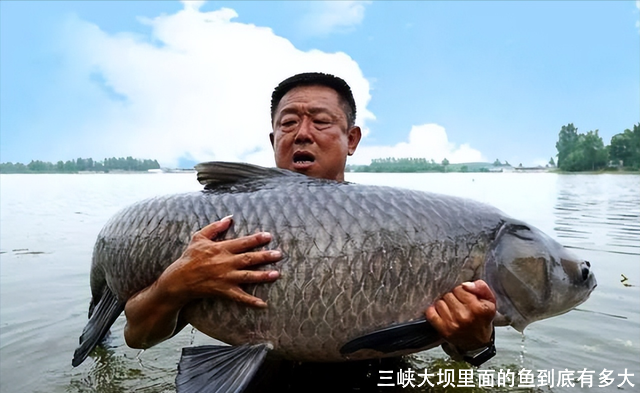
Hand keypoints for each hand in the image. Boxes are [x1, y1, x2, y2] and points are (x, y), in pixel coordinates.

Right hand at [158, 216, 282, 307]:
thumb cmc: (190, 257)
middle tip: (279, 254)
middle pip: (248, 259)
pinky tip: (263, 304)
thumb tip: (229, 218)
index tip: (269, 236)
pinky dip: (251, 301)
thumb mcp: (199, 237)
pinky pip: (239, 297)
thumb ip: (215, 227)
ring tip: (276, 274)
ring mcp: (225, 278)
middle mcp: (225, 263)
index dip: (256, 239)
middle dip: (265, 256)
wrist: (179, 280)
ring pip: (247, 277)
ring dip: (262, 276)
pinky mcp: (223, 291)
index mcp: (221, 249)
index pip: (242, 242)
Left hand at [425, 280, 495, 351]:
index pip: (460, 288)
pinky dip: (433, 310)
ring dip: (444, 304)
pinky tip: (441, 312)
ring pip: (440, 302)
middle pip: (449, 294)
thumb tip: (466, 284)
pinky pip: (430, 313)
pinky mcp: (443, 330)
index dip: (461, 291)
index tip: (464, 297)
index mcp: (478, 308)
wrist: (477, 342)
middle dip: (453, 297)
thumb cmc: (482, 319)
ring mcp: (453, 323)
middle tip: (458, 304)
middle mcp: (465, 316)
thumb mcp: (490, 302)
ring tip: (452, 309)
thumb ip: (481, 288)